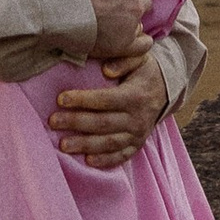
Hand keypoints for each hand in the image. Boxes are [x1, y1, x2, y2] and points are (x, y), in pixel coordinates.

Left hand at [51, 45, 169, 168]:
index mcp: (135, 96)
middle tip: (53, 121)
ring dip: (85, 145)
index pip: (105, 99)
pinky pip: (121, 156)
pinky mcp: (137, 145)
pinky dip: (105, 160)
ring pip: (109, 142)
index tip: (61, 99)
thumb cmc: (145, 72)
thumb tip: (106, 70)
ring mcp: (137, 134)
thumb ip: (123, 60)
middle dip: (76, 122)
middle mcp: (137, 118)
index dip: (82, 100)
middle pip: (102, 123)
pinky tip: (87, 161)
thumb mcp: (139, 58)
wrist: (166, 91)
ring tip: (63, 145)